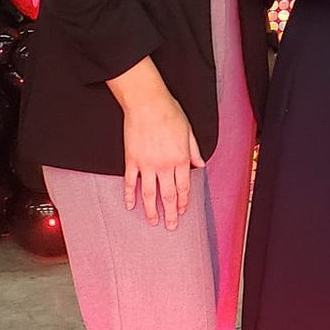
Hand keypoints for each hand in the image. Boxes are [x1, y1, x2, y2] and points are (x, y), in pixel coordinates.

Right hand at [120, 90, 204, 228]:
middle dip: (171, 213)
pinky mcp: (131, 160)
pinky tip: (130, 205)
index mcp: (181, 158)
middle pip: (168, 195)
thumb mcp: (189, 131)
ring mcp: (147, 164)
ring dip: (151, 210)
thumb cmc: (169, 113)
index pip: (184, 186)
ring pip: (149, 193)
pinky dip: (129, 195)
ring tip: (153, 221)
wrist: (147, 103)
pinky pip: (130, 182)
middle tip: (170, 226)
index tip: (182, 211)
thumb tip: (200, 164)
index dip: (184, 201)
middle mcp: (165, 165)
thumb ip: (194, 150)